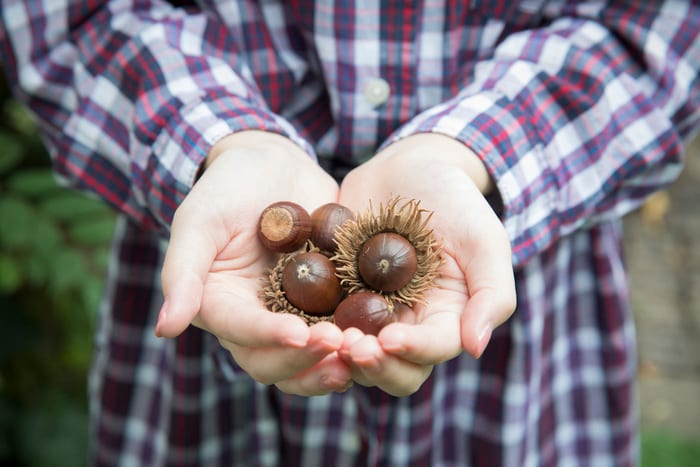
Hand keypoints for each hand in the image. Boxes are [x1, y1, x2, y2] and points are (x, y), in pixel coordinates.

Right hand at [157, 131, 351, 394]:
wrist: (272, 164)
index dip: (269, 337)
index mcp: (219, 307)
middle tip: (340, 347)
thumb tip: (164, 329)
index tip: (300, 335)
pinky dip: (358, 338)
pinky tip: (385, 335)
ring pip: (309, 358)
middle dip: (306, 361)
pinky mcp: (325, 304)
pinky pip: (340, 330)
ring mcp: (291, 315)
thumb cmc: (227, 187)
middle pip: (274, 362)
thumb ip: (181, 272)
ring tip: (364, 354)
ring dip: (334, 362)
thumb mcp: (199, 221)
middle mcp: (254, 320)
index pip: (242, 332)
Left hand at [337, 133, 515, 395]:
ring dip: (340, 353)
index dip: (412, 351)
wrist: (406, 168)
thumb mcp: (484, 239)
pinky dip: (312, 326)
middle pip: (393, 367)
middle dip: (373, 365)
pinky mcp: (337, 295)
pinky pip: (323, 321)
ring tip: (323, 336)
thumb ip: (492, 294)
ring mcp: (369, 311)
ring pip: (355, 354)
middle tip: (350, 345)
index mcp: (446, 318)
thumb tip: (475, 348)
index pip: (433, 349)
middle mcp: (407, 324)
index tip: (388, 339)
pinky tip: (297, 318)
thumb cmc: (454, 201)